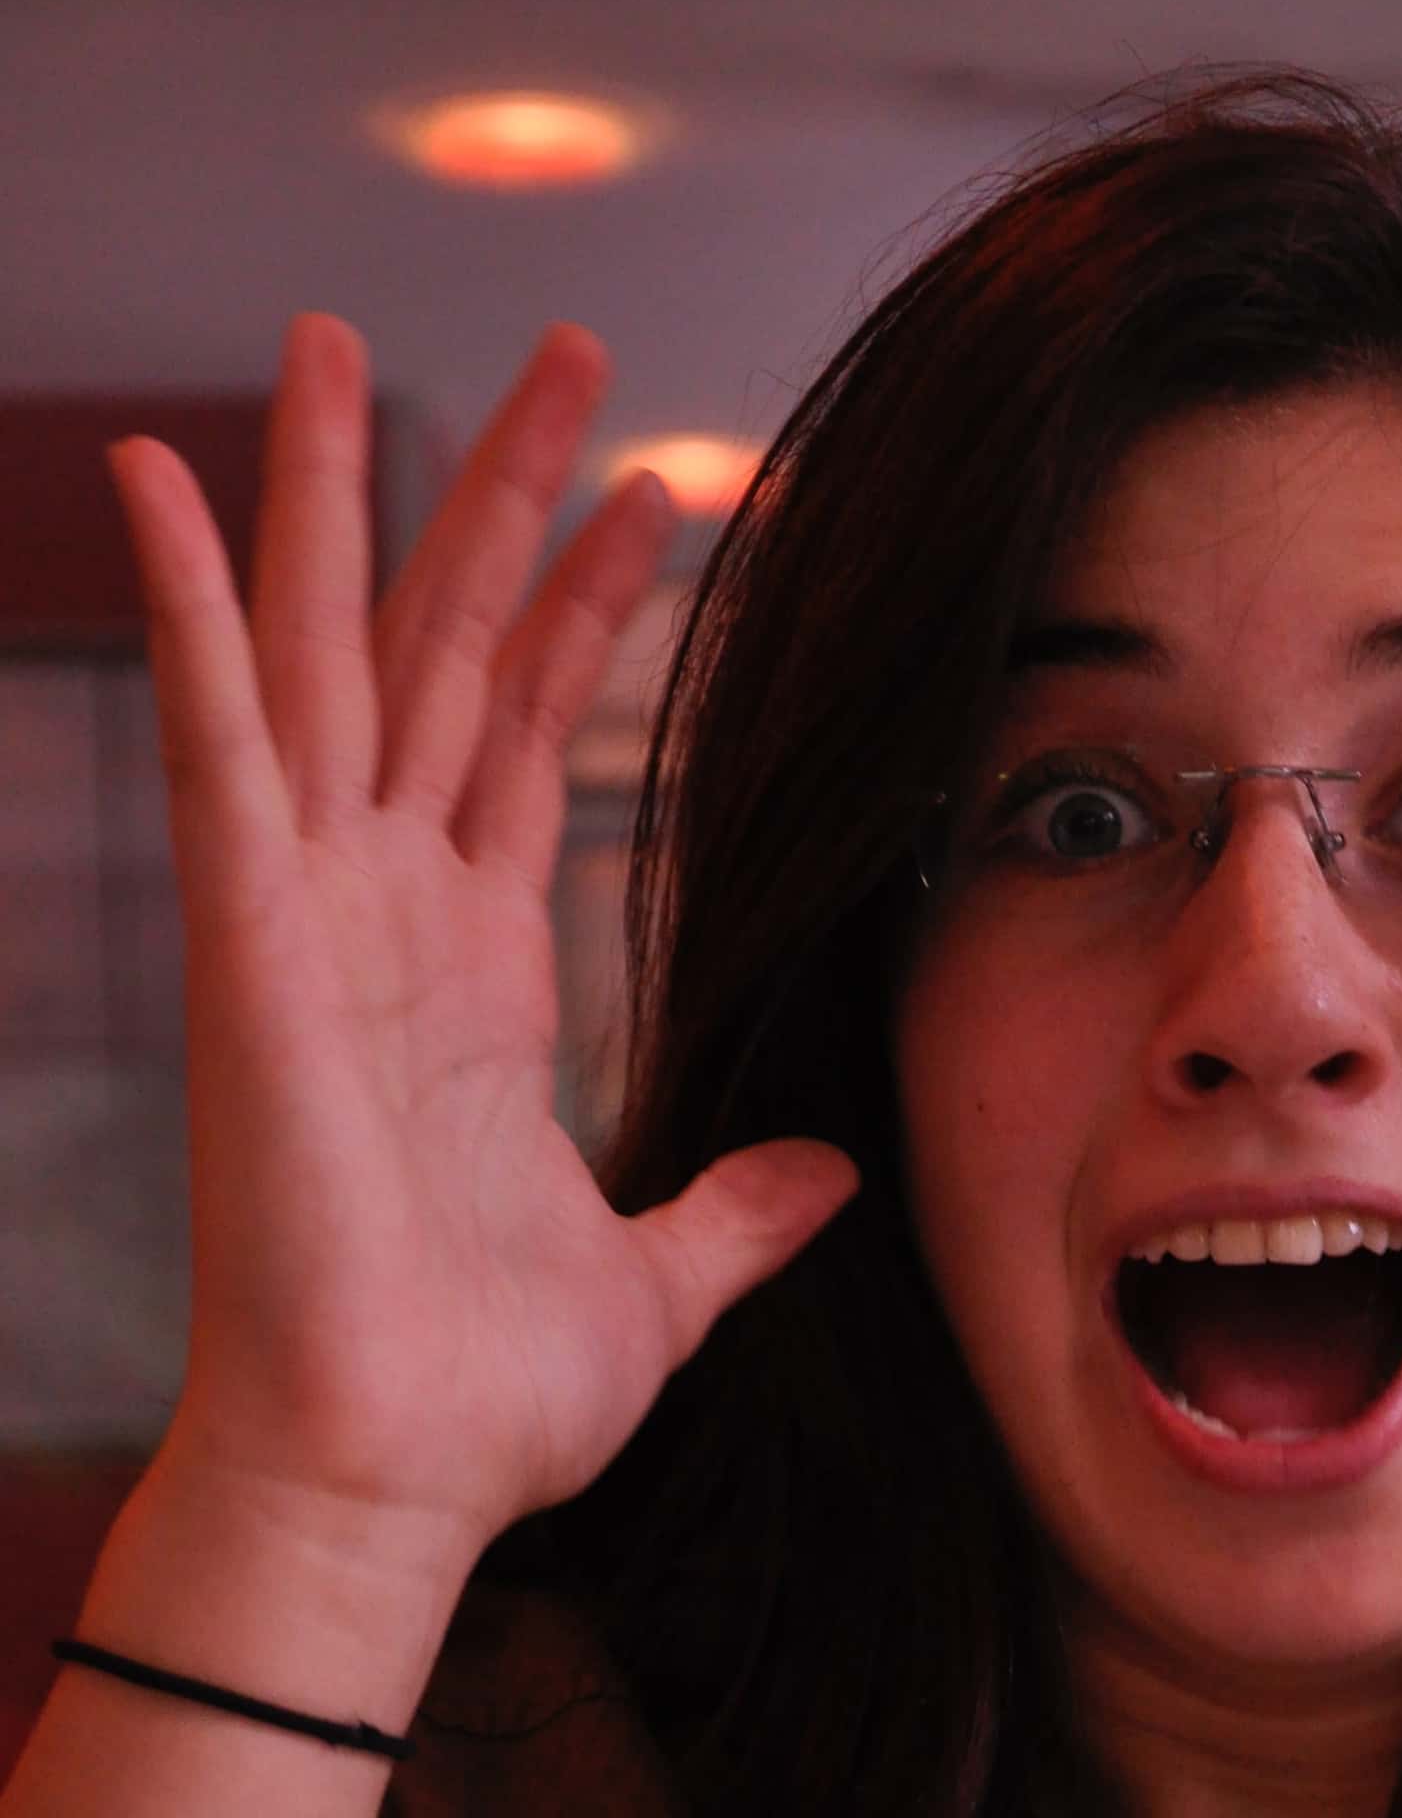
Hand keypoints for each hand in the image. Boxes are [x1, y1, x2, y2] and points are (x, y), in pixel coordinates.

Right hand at [114, 315, 857, 1563]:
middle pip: (437, 653)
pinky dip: (190, 611)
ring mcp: (306, 913)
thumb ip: (743, 1202)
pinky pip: (218, 742)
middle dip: (488, 499)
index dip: (578, 608)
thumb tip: (830, 1168)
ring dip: (333, 498)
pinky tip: (154, 477)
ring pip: (327, 655)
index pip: (525, 735)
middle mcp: (383, 910)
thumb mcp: (665, 1271)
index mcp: (475, 964)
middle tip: (553, 355)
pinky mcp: (247, 941)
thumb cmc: (490, 1391)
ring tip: (332, 341)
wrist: (399, 1475)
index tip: (648, 499)